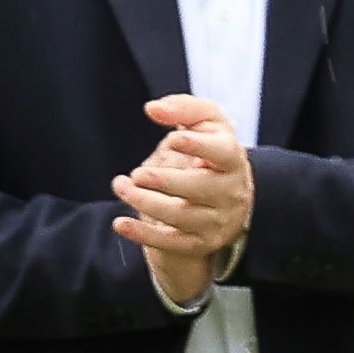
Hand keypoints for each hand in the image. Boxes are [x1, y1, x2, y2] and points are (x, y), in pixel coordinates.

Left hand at [113, 91, 252, 304]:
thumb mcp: (207, 125)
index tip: (173, 139)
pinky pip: (171, 242)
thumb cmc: (211, 154)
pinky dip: (143, 234)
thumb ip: (184, 109)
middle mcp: (230, 193)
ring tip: (122, 186)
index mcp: (233, 161)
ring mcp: (216, 221)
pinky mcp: (199, 243)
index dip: (200, 146)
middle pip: (201, 188)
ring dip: (146, 202)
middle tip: (138, 173)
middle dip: (167, 181)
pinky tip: (120, 223)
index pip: (223, 153)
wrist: (226, 201)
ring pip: (181, 216)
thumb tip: (153, 109)